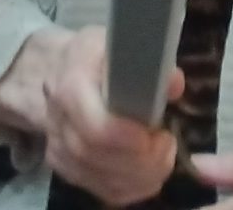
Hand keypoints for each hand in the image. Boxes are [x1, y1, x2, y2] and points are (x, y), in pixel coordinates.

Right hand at [0, 26, 183, 205]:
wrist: (60, 70)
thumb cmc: (96, 54)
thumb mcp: (120, 41)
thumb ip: (149, 60)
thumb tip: (174, 84)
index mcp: (71, 85)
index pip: (97, 128)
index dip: (131, 140)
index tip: (162, 135)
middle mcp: (58, 121)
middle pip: (99, 158)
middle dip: (142, 161)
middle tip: (168, 146)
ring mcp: (58, 149)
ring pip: (99, 180)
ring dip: (140, 177)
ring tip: (165, 158)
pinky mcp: (65, 168)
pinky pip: (99, 190)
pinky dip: (130, 189)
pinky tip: (151, 175)